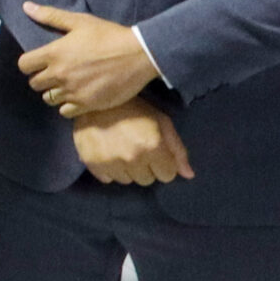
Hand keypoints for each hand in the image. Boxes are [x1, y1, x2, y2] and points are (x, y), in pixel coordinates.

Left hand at [20, 3, 158, 117]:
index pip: (24, 65)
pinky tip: (77, 96)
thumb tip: (26, 6)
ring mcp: (73, 91)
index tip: (39, 62)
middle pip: (35, 84)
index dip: (29, 64)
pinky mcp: (87, 104)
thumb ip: (50, 16)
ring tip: (67, 84)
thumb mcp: (80, 21)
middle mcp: (59, 74)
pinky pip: (65, 112)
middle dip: (42, 78)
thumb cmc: (109, 35)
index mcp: (54, 53)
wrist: (139, 54)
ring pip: (49, 99)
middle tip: (56, 73)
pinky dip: (68, 106)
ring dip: (54, 92)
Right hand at [70, 99, 194, 185]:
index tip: (155, 152)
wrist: (96, 100)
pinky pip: (108, 179)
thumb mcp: (162, 122)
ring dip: (127, 169)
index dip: (163, 163)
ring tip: (121, 150)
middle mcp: (132, 158)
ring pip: (127, 181)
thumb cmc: (134, 109)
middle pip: (147, 180)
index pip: (167, 175)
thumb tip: (188, 175)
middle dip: (145, 167)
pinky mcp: (91, 163)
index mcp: (152, 147)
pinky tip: (108, 153)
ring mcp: (110, 162)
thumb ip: (177, 149)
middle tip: (137, 148)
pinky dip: (109, 170)